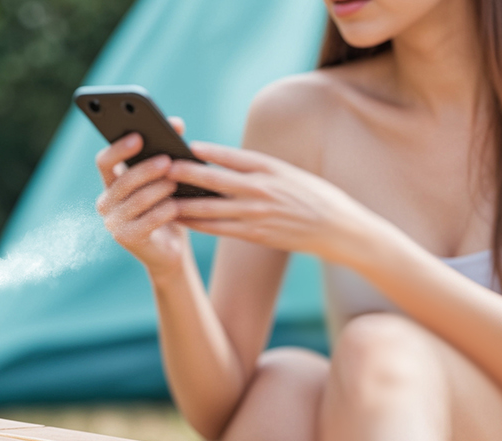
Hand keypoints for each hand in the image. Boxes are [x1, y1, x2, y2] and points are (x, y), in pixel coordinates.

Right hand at [94, 118, 191, 274]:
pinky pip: (148, 220)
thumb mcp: (166, 178)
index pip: (104, 161)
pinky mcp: (127, 239)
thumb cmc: (167, 208)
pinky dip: (165, 211)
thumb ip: (168, 151)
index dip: (119, 148)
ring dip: (159, 189)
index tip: (138, 136)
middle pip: (122, 180)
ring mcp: (113, 222)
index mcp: (111, 183)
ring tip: (176, 182)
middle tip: (167, 160)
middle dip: (146, 169)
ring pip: (137, 200)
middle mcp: (106, 202)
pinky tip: (177, 206)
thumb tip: (178, 123)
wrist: (170, 250)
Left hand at [167, 142, 388, 265]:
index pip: (235, 157)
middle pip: (217, 181)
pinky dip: (199, 223)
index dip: (210, 151)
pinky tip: (182, 219)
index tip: (188, 145)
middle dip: (187, 174)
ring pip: (212, 208)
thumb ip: (260, 169)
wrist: (339, 229)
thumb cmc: (314, 196)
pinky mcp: (257, 235)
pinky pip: (220, 229)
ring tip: (162, 196)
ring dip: (185, 202)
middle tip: (163, 168)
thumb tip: (227, 162)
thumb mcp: (291, 173)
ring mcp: (259, 214)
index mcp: (273, 169)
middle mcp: (263, 190)